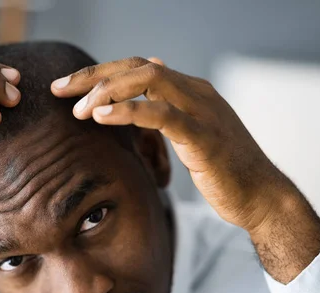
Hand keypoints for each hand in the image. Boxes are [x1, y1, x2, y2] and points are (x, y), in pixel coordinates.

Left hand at [51, 57, 319, 282]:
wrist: (261, 197)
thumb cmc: (223, 171)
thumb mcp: (191, 136)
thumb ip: (167, 112)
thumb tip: (145, 88)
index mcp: (189, 91)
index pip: (137, 68)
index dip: (99, 73)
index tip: (66, 87)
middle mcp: (195, 92)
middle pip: (135, 67)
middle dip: (92, 76)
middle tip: (59, 90)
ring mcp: (201, 110)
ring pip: (147, 81)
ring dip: (106, 92)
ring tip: (78, 110)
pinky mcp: (203, 136)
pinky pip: (161, 114)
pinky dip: (128, 111)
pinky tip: (102, 117)